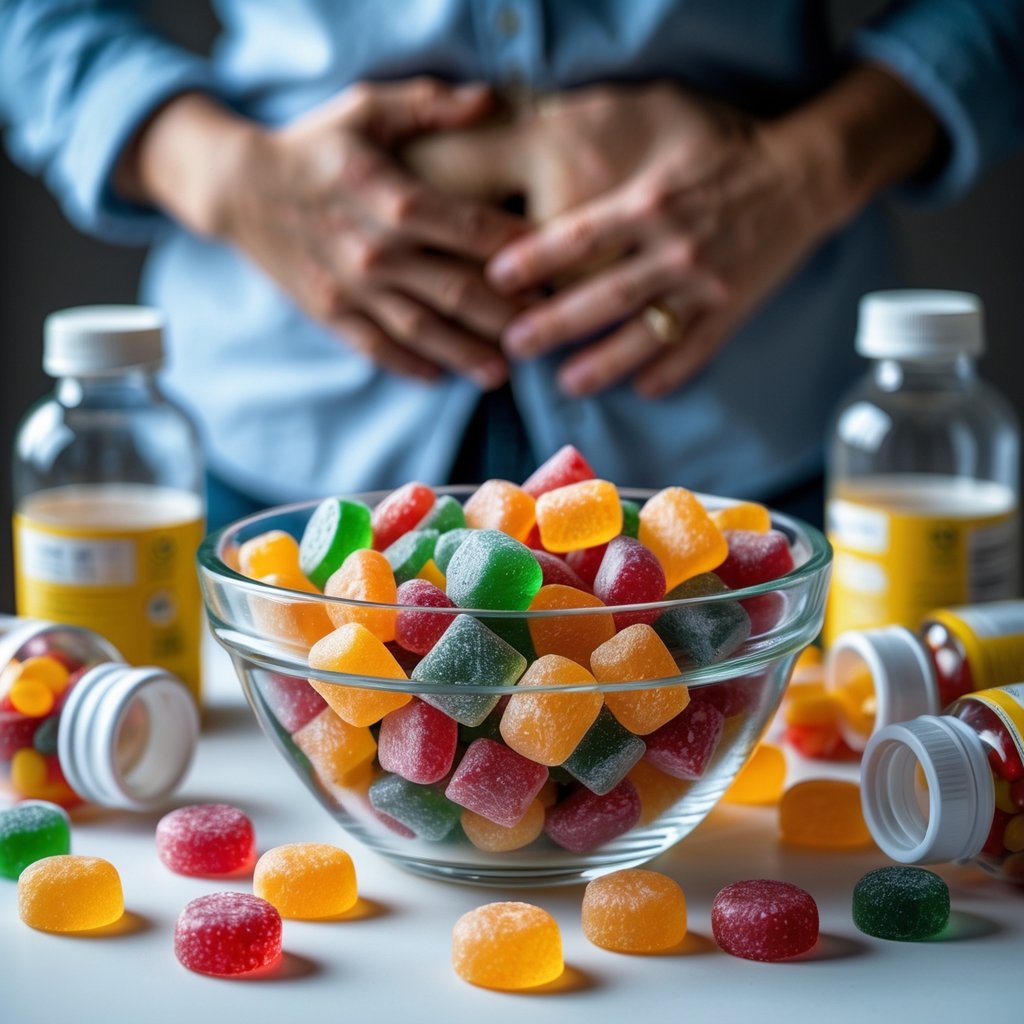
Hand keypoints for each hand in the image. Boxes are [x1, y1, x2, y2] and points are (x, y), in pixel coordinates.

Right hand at [123, 79, 527, 386]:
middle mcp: (377, 249)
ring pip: (423, 329)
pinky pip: (377, 348)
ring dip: (467, 354)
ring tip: (503, 373)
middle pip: (459, 290)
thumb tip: (491, 100)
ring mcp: (353, 288)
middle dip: (508, 316)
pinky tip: (441, 377)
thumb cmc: (313, 144)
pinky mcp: (331, 313)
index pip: (476, 231)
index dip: (523, 252)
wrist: (238, 186)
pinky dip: (410, 366)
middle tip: (545, 333)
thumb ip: (431, 106)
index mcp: (395, 197)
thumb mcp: (368, 108)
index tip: (559, 269)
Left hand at [470, 69, 936, 398]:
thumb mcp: (665, 126)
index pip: (580, 237)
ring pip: (644, 334)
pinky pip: (695, 352)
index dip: (534, 260)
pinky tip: (640, 390)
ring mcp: (705, 284)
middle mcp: (675, 247)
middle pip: (603, 296)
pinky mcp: (732, 309)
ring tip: (566, 383)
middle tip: (514, 345)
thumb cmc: (723, 146)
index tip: (496, 280)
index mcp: (651, 201)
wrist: (803, 175)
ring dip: (603, 364)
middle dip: (553, 325)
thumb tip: (545, 151)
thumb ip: (612, 148)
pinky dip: (668, 373)